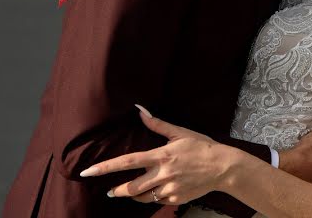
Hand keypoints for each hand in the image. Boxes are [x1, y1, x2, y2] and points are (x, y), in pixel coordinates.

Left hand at [80, 106, 236, 204]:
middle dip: (117, 191)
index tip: (88, 172)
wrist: (222, 167)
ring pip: (142, 197)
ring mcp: (169, 189)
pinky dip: (155, 196)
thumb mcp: (181, 133)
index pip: (127, 162)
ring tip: (133, 191)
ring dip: (134, 195)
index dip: (105, 167)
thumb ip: (158, 125)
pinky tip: (161, 190)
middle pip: (130, 188)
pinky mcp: (176, 198)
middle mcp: (162, 174)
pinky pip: (158, 201)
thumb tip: (140, 111)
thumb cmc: (201, 146)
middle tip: (111, 191)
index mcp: (160, 156)